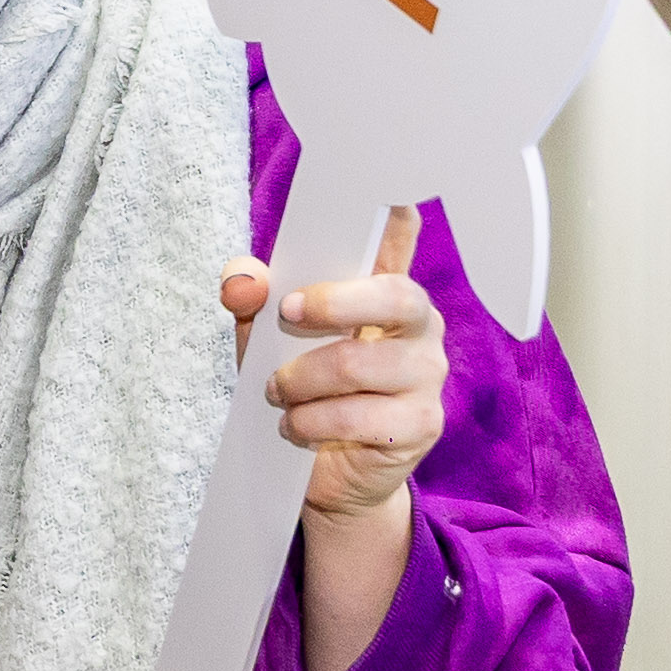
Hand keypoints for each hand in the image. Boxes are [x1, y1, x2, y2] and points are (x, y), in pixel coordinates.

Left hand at [223, 206, 442, 522]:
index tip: (390, 195)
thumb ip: (252, 301)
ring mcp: (427, 374)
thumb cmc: (302, 391)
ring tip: (279, 394)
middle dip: (330, 303)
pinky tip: (298, 427)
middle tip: (287, 315)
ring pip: (356, 363)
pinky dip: (310, 422)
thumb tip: (242, 280)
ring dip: (300, 380)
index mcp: (384, 291)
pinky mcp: (422, 423)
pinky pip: (357, 416)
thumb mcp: (265, 340)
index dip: (398, 217)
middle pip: (394, 295)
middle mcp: (419, 325)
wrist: (323, 476)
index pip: (400, 241)